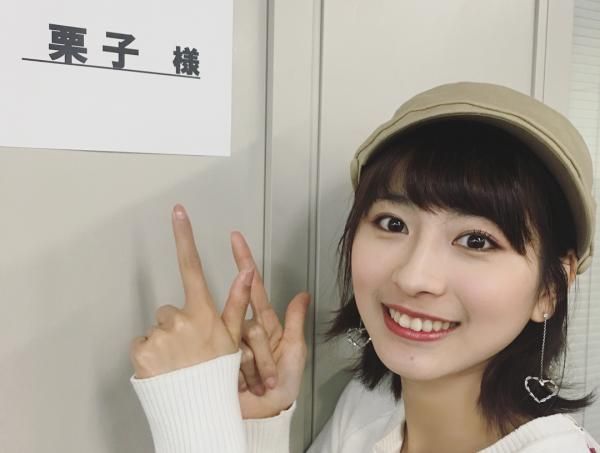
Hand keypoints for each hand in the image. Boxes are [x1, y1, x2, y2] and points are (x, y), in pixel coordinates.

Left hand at [129, 204, 254, 378]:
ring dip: (165, 342)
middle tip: (191, 350)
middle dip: (178, 324)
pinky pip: (142, 344)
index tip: (178, 212)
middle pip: (170, 308)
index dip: (185, 236)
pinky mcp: (140, 352)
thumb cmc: (219, 376)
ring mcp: (158, 336)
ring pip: (157, 328)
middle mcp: (179, 319)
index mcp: (202, 313)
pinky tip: (165, 369)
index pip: (192, 266)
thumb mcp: (233, 338)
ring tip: (179, 363)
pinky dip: (151, 355)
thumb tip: (247, 271)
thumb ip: (238, 302)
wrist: (199, 411)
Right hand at [230, 232, 310, 418]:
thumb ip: (295, 323)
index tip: (236, 238)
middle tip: (265, 367)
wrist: (265, 414)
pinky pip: (228, 353)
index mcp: (264, 324)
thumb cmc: (282, 386)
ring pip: (238, 336)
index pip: (253, 287)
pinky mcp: (217, 356)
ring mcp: (229, 341)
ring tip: (266, 385)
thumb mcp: (295, 353)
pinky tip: (246, 383)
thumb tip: (303, 294)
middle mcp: (244, 328)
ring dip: (257, 364)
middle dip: (262, 349)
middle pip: (245, 316)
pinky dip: (243, 370)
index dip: (245, 262)